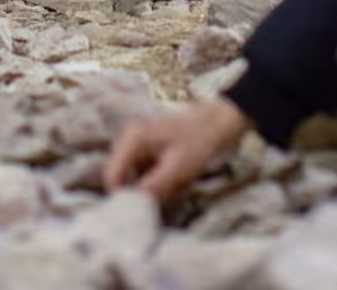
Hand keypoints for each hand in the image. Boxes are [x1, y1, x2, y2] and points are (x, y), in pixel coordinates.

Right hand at [105, 99, 248, 201]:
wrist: (224, 123)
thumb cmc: (201, 140)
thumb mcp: (177, 168)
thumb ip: (153, 188)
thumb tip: (133, 207)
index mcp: (133, 140)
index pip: (112, 176)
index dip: (122, 197)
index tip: (139, 213)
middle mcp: (132, 142)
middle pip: (124, 180)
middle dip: (142, 194)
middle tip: (166, 198)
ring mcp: (143, 149)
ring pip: (138, 182)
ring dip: (155, 191)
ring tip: (179, 187)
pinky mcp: (154, 156)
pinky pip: (150, 178)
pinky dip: (163, 186)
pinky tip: (181, 182)